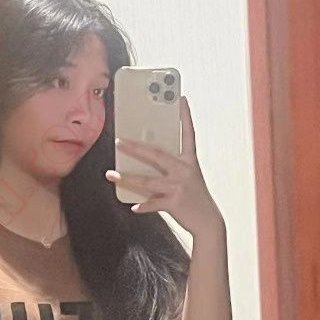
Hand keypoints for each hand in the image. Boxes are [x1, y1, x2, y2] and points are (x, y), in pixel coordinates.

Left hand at [105, 95, 222, 236]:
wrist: (208, 221)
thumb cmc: (195, 198)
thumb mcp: (188, 178)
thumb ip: (172, 168)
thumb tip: (146, 162)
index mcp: (189, 162)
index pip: (188, 134)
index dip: (185, 116)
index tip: (181, 98)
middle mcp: (184, 171)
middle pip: (157, 155)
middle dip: (136, 148)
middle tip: (119, 141)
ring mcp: (178, 188)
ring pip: (148, 181)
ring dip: (127, 178)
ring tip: (112, 175)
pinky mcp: (174, 204)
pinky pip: (153, 204)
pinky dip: (143, 206)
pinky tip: (133, 206)